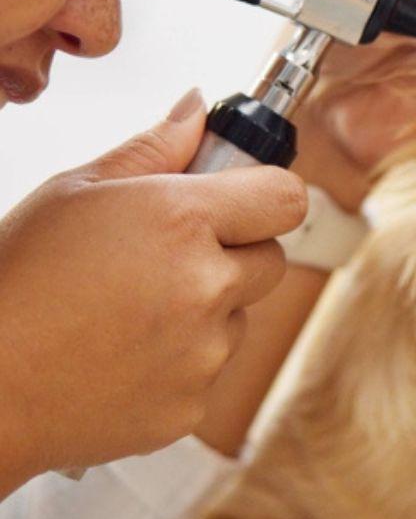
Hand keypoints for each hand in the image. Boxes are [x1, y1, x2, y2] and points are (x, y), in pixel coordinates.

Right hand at [0, 90, 305, 491]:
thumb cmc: (15, 281)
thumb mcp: (73, 193)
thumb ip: (152, 150)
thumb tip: (199, 110)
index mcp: (181, 220)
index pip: (285, 197)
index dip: (266, 197)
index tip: (245, 202)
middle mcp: (206, 286)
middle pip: (272, 261)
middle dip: (235, 255)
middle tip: (167, 259)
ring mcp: (205, 352)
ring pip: (239, 318)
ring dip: (205, 312)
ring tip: (128, 313)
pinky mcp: (194, 407)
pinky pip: (210, 372)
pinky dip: (180, 364)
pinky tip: (122, 356)